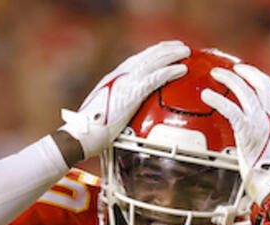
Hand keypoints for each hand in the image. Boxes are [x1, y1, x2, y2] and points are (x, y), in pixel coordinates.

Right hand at [59, 40, 189, 156]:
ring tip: (186, 52)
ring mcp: (127, 81)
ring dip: (172, 55)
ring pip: (154, 61)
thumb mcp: (107, 110)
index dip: (153, 53)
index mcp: (115, 77)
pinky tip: (181, 70)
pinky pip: (156, 78)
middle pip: (148, 55)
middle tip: (181, 47)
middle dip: (166, 49)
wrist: (84, 133)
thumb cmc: (93, 128)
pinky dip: (170, 72)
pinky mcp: (133, 92)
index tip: (165, 50)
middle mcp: (121, 74)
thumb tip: (126, 110)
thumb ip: (119, 104)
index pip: (138, 60)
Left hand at [201, 64, 269, 204]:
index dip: (263, 80)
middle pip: (261, 84)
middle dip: (247, 73)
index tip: (254, 75)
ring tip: (217, 73)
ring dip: (229, 79)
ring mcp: (261, 122)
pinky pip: (230, 108)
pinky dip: (217, 99)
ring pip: (245, 91)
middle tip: (234, 68)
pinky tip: (206, 95)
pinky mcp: (247, 130)